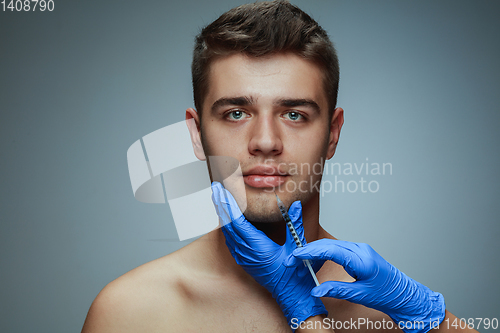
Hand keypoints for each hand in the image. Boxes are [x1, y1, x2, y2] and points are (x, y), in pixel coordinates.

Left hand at [211, 182, 326, 327]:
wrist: (290, 295)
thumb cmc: (294, 275)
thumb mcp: (297, 247)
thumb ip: (294, 224)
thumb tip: (295, 205)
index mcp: (258, 247)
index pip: (237, 221)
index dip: (228, 205)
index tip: (222, 191)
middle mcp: (247, 252)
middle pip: (228, 224)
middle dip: (221, 205)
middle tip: (215, 189)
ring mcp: (244, 257)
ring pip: (228, 232)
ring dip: (223, 214)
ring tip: (219, 199)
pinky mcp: (244, 261)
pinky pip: (231, 241)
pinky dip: (227, 226)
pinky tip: (226, 219)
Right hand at [285, 239, 445, 332]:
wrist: (405, 295)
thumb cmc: (387, 295)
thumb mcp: (360, 295)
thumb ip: (336, 290)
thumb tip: (316, 290)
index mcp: (361, 260)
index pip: (330, 250)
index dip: (310, 251)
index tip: (296, 255)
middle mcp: (361, 250)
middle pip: (329, 244)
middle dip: (309, 250)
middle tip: (293, 259)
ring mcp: (361, 249)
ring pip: (332, 245)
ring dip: (316, 250)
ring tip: (302, 260)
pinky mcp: (360, 252)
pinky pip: (338, 248)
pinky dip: (325, 252)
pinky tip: (317, 259)